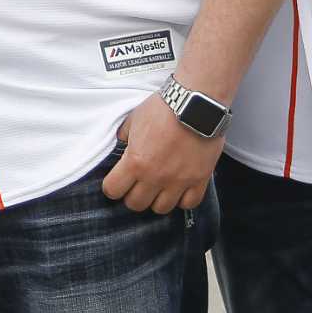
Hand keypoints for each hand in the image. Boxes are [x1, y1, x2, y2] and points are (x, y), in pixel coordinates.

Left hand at [101, 93, 221, 214]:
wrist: (196, 103)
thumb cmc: (164, 108)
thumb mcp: (134, 119)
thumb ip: (125, 136)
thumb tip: (122, 143)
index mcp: (135, 162)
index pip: (113, 190)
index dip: (112, 187)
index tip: (116, 181)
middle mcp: (155, 177)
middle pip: (136, 204)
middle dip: (132, 195)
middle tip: (136, 185)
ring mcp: (179, 181)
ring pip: (161, 209)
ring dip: (156, 200)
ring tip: (158, 188)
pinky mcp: (199, 180)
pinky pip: (189, 203)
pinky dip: (182, 199)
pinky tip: (179, 189)